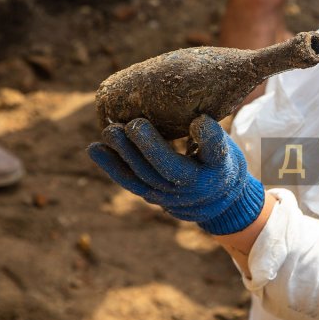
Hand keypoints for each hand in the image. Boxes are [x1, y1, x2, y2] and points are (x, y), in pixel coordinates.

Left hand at [87, 115, 264, 234]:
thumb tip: (193, 119)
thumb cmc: (219, 161)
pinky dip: (111, 165)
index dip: (207, 136)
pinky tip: (94, 148)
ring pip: (143, 176)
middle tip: (135, 124)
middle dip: (149, 146)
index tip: (198, 120)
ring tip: (109, 131)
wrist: (215, 200)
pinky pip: (130, 181)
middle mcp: (194, 186)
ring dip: (123, 153)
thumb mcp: (224, 147)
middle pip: (169, 168)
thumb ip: (210, 136)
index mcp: (217, 167)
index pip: (214, 151)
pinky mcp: (151, 195)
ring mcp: (169, 195)